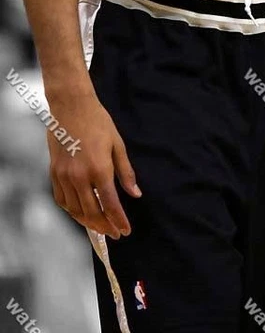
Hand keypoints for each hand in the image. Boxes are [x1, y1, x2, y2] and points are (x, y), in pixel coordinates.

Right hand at [47, 91, 140, 238]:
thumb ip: (126, 172)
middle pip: (92, 213)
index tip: (125, 231)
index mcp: (99, 169)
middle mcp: (80, 177)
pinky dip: (71, 210)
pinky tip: (80, 212)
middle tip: (114, 234)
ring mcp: (64, 176)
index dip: (119, 220)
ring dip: (88, 222)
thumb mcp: (118, 144)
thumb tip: (135, 194)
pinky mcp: (54, 173)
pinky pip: (61, 200)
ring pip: (75, 210)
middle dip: (104, 227)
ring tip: (100, 226)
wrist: (71, 107)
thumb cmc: (98, 122)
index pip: (111, 204)